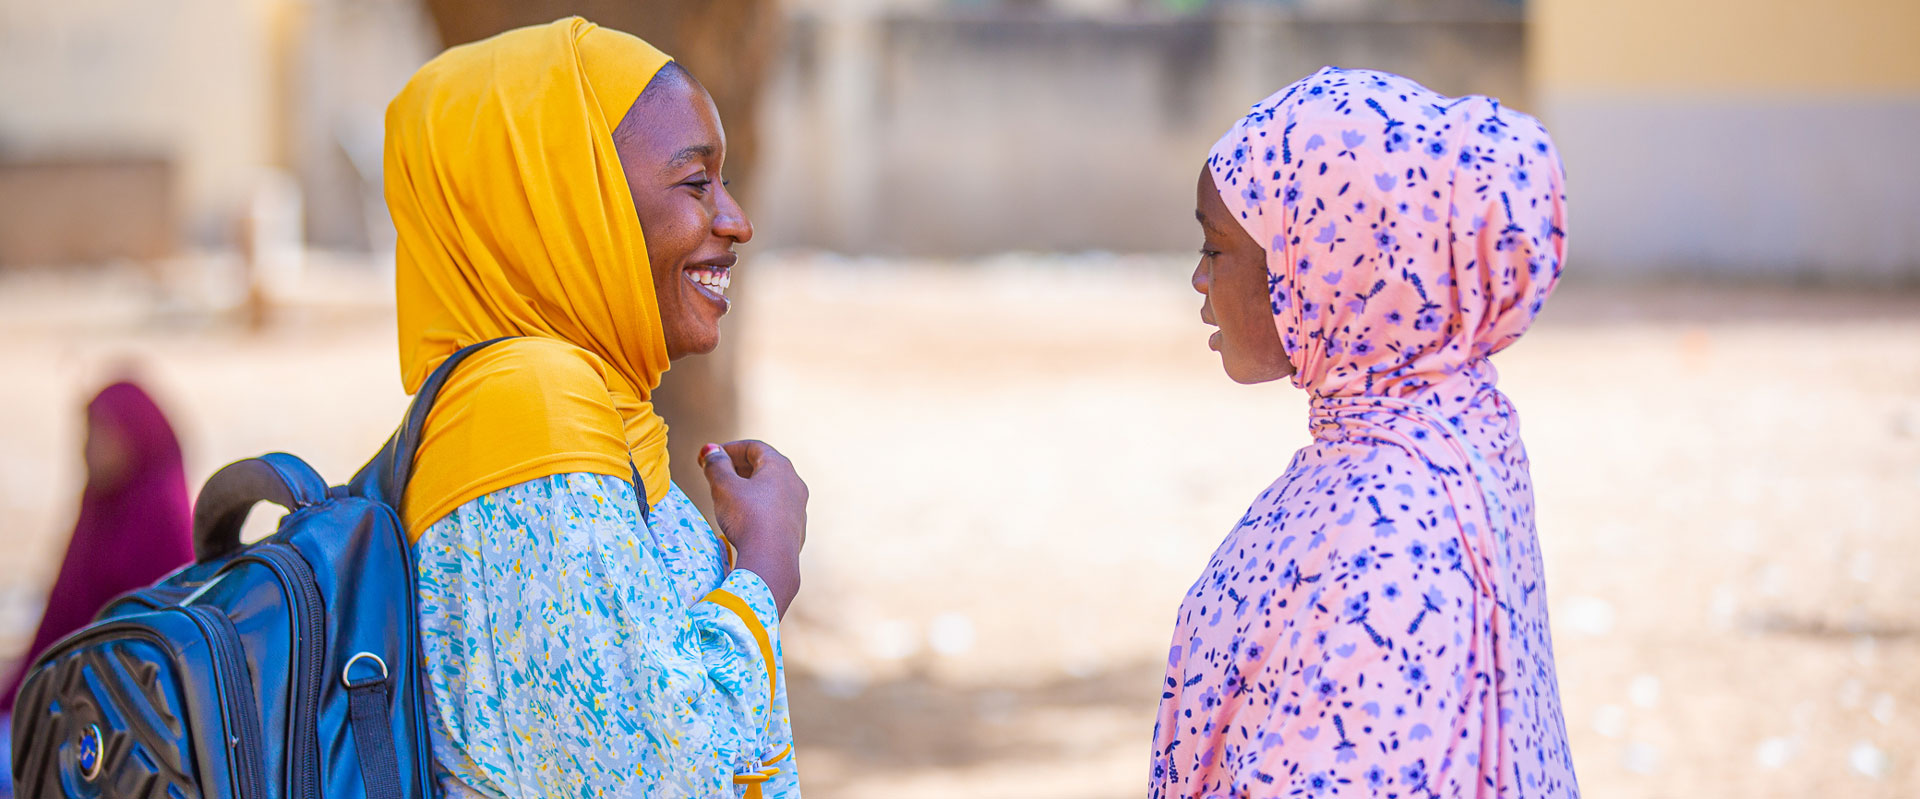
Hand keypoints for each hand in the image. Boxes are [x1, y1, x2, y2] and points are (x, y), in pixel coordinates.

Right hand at [700, 440, 806, 615]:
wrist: (771, 560)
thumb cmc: (747, 518)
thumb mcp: (724, 487)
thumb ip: (716, 465)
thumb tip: (711, 450)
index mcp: (780, 467)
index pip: (754, 447)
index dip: (729, 449)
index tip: (710, 457)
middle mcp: (794, 483)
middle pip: (765, 466)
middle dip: (738, 467)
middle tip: (716, 475)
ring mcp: (798, 507)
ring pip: (771, 490)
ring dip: (749, 488)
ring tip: (727, 497)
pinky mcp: (796, 529)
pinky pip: (775, 510)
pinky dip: (759, 507)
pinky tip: (745, 519)